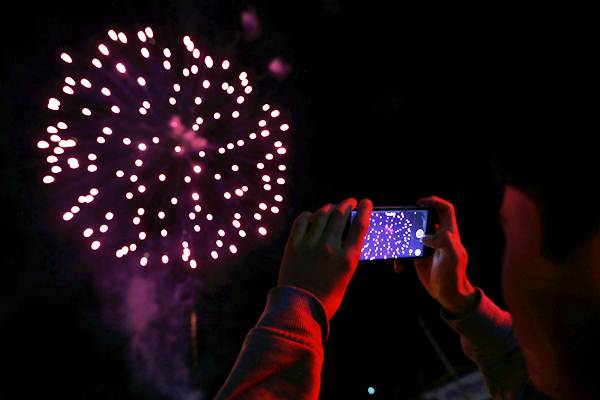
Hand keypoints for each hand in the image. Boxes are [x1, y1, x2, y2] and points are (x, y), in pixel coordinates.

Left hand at [278, 198, 372, 319]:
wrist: (299, 308)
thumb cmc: (326, 298)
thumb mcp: (346, 277)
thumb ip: (348, 256)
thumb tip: (348, 236)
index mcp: (347, 258)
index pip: (360, 225)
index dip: (365, 210)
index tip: (366, 203)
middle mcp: (330, 247)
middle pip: (341, 214)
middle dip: (347, 204)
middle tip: (350, 202)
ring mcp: (310, 244)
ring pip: (323, 214)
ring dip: (330, 208)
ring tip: (333, 208)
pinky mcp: (294, 244)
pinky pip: (303, 220)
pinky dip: (310, 215)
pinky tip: (313, 217)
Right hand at [405, 196, 476, 315]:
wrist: (448, 295)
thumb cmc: (454, 276)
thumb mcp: (453, 258)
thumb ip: (445, 242)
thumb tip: (427, 235)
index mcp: (449, 233)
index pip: (445, 210)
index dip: (434, 201)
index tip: (419, 202)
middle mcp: (438, 237)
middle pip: (425, 219)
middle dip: (411, 220)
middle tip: (400, 223)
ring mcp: (428, 246)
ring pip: (412, 234)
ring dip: (402, 239)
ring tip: (395, 248)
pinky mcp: (419, 257)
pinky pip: (406, 251)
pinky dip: (400, 257)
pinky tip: (399, 267)